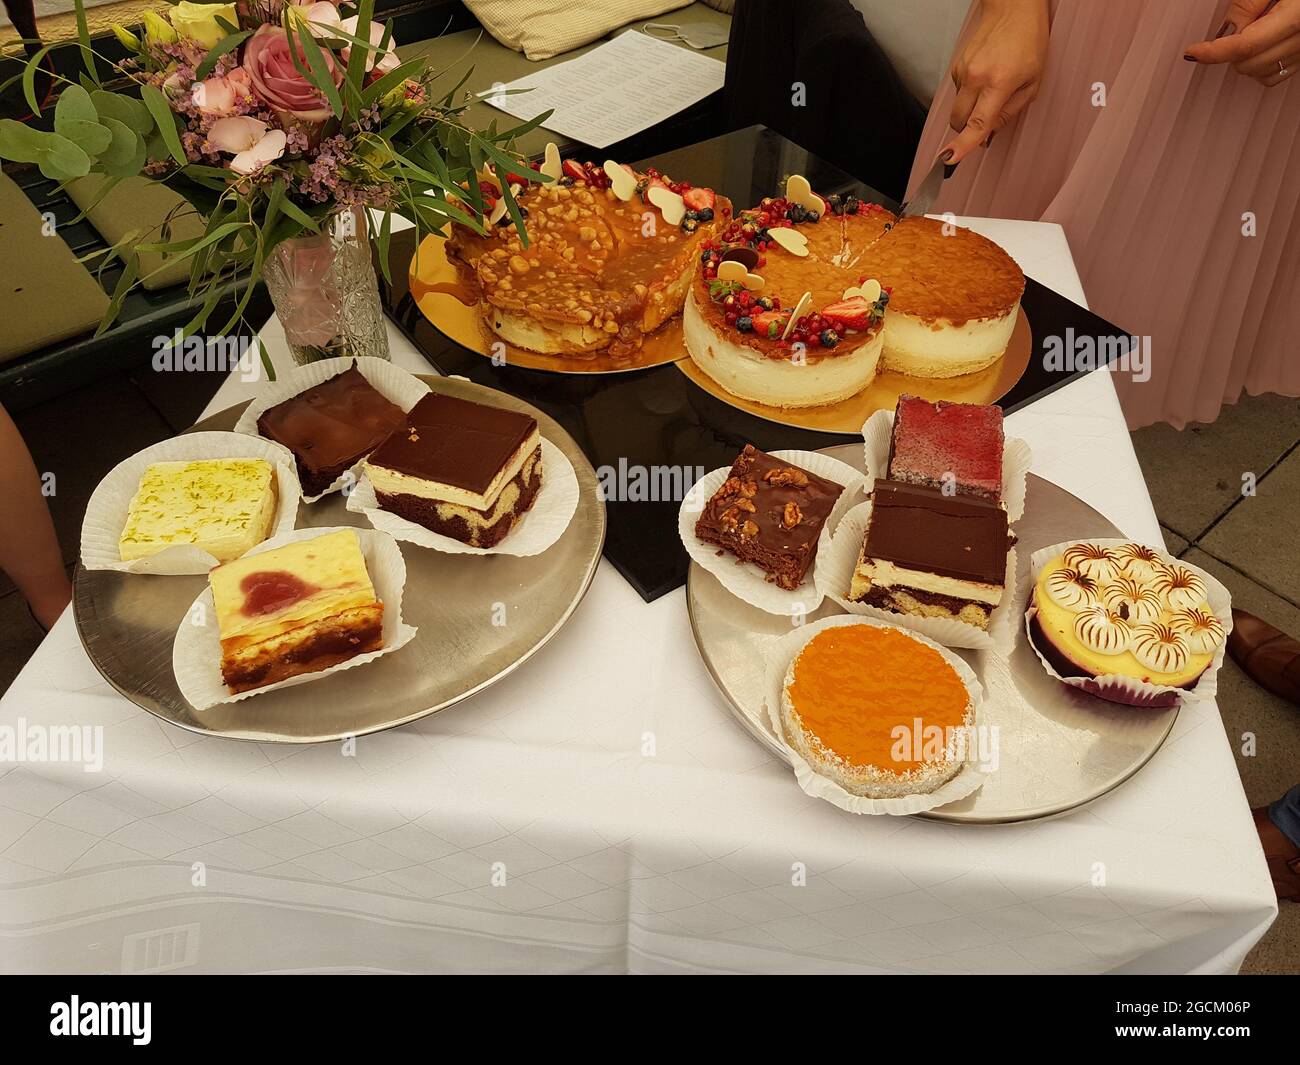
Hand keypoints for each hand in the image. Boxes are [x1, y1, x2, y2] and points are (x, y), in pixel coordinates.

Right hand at [939, 0, 1048, 164]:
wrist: (1012, 9)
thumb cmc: (1028, 41)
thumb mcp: (1032, 82)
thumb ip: (1011, 112)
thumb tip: (990, 134)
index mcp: (999, 82)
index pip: (977, 122)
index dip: (963, 145)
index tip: (949, 159)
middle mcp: (976, 77)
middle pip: (959, 121)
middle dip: (968, 129)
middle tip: (986, 122)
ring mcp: (963, 71)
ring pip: (958, 108)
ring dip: (971, 110)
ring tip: (992, 89)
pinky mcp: (956, 67)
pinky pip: (959, 93)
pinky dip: (970, 94)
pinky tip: (985, 78)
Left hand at [1185, 0, 1299, 86]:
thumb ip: (1250, 1)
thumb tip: (1227, 28)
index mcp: (1299, 15)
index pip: (1246, 45)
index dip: (1214, 51)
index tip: (1193, 51)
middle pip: (1250, 63)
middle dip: (1232, 50)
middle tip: (1237, 23)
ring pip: (1262, 73)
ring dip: (1246, 59)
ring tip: (1256, 27)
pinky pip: (1278, 73)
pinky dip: (1262, 64)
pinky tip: (1264, 43)